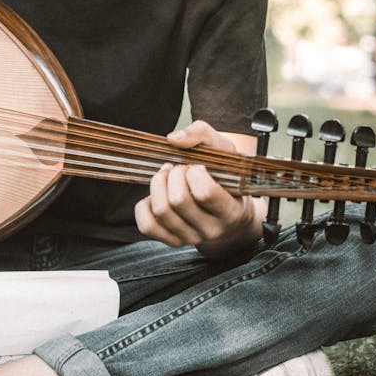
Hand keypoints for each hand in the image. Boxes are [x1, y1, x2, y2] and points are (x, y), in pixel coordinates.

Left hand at [134, 120, 265, 256]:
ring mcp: (191, 238)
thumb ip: (201, 135)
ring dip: (159, 184)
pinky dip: (145, 205)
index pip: (204, 193)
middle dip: (174, 175)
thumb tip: (173, 139)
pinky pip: (147, 225)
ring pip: (161, 211)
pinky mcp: (173, 241)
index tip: (197, 167)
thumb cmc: (226, 176)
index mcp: (230, 211)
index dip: (194, 172)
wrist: (230, 209)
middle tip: (180, 169)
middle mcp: (211, 230)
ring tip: (168, 176)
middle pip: (177, 200)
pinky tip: (158, 194)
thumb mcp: (224, 149)